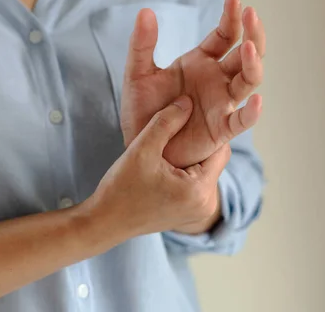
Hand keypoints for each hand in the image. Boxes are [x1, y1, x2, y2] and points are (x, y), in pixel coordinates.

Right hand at [87, 96, 231, 236]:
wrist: (104, 223)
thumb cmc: (120, 188)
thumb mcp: (142, 149)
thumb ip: (165, 122)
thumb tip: (187, 101)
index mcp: (199, 190)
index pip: (220, 149)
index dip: (208, 129)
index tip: (194, 115)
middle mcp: (206, 204)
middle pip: (215, 160)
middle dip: (200, 142)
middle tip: (183, 124)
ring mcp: (200, 211)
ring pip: (206, 170)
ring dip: (193, 155)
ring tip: (175, 141)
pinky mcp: (191, 213)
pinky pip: (198, 183)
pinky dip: (187, 169)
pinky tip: (169, 159)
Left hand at [121, 0, 265, 167]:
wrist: (142, 145)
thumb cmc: (144, 111)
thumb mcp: (138, 75)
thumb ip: (142, 45)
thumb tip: (145, 11)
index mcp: (201, 61)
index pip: (225, 34)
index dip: (232, 16)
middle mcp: (218, 79)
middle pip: (245, 54)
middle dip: (252, 34)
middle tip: (252, 14)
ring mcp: (222, 103)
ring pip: (249, 81)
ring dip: (253, 64)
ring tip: (249, 48)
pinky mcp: (221, 129)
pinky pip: (241, 121)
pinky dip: (252, 114)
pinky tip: (257, 102)